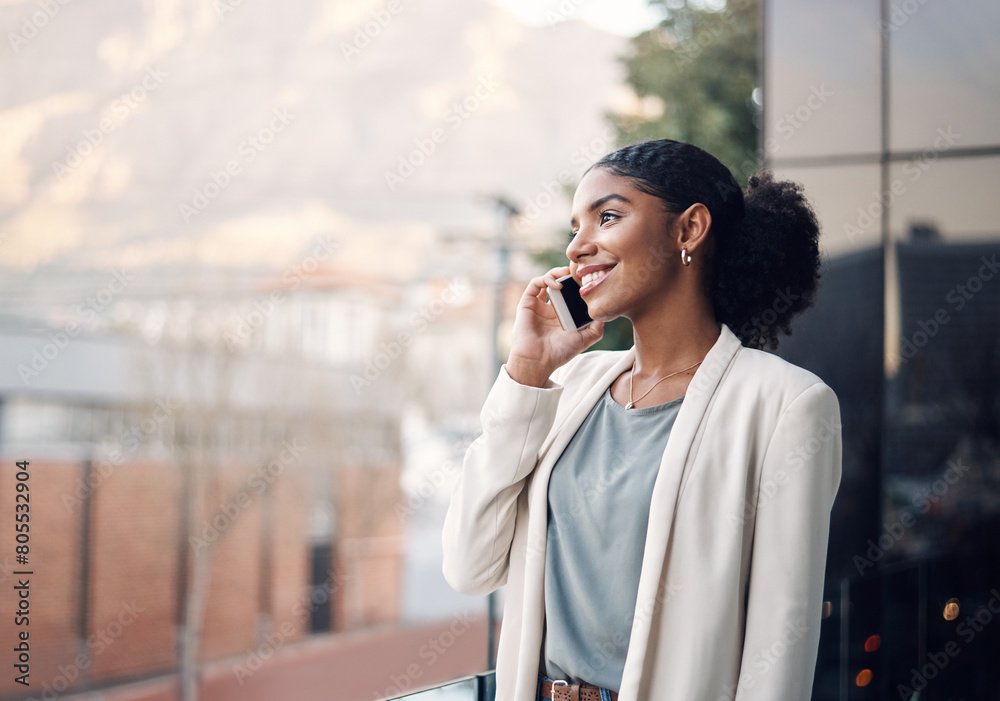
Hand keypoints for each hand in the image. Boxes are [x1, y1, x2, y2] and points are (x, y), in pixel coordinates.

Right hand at [505, 266, 604, 386]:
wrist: (539, 361)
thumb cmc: (559, 353)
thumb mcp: (583, 340)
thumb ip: (596, 329)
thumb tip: (606, 316)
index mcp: (561, 316)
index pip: (569, 294)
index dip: (577, 285)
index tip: (588, 281)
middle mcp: (548, 309)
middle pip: (558, 284)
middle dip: (567, 275)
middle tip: (578, 272)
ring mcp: (537, 305)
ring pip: (546, 280)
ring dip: (556, 273)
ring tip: (567, 273)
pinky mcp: (527, 303)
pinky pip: (535, 284)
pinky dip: (546, 279)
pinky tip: (558, 285)